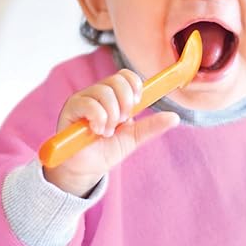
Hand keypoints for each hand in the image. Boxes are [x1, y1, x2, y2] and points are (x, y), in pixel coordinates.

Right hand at [44, 69, 178, 195]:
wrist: (86, 169)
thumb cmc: (106, 150)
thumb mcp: (133, 138)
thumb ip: (151, 126)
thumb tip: (175, 117)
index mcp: (113, 97)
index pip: (125, 76)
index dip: (135, 85)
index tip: (138, 102)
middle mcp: (97, 93)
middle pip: (117, 80)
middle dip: (126, 103)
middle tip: (122, 121)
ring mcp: (83, 99)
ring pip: (104, 92)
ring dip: (112, 115)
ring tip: (107, 131)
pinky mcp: (70, 109)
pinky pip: (89, 104)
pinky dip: (99, 118)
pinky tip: (97, 131)